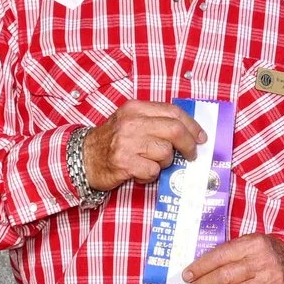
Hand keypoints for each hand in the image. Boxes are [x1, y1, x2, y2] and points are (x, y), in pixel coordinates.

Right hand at [81, 102, 202, 191]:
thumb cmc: (113, 140)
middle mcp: (132, 123)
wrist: (83, 157)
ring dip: (164, 162)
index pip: (173, 112)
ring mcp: (127, 143)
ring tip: (150, 162)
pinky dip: (150, 175)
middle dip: (188, 145)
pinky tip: (139, 171)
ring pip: (165, 153)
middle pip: (174, 130)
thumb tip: (190, 132)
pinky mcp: (125, 163)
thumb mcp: (131, 121)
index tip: (201, 137)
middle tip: (191, 155)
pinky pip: (153, 171)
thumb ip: (156, 121)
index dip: (192, 125)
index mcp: (136, 108)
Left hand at [183, 234, 283, 283]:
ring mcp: (270, 281)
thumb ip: (229, 252)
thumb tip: (199, 267)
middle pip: (225, 277)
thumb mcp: (250, 243)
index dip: (200, 268)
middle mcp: (262, 262)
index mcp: (253, 244)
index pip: (219, 256)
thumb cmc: (266, 253)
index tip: (188, 275)